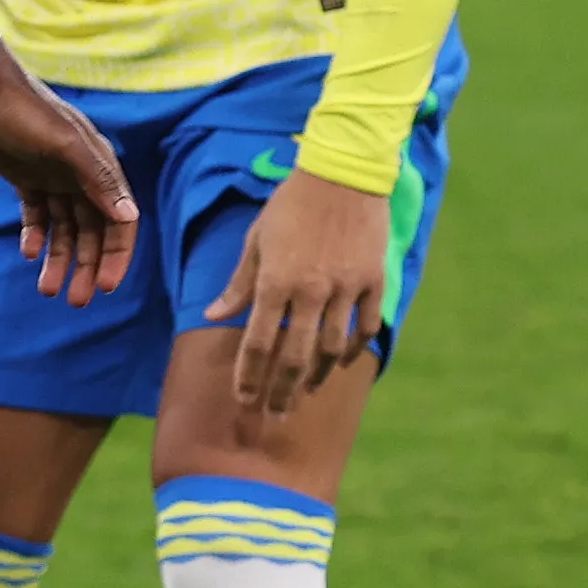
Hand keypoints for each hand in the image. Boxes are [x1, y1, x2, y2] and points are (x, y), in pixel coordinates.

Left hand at [0, 51, 138, 306]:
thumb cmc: (23, 110)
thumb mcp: (63, 143)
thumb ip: (98, 178)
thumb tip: (130, 216)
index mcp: (99, 166)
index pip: (119, 221)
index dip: (116, 256)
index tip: (107, 287)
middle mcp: (81, 175)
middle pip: (92, 232)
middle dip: (88, 267)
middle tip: (76, 302)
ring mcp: (54, 177)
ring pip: (65, 230)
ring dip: (61, 259)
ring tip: (47, 289)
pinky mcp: (26, 178)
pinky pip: (37, 216)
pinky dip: (35, 236)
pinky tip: (28, 253)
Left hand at [206, 165, 398, 412]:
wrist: (343, 171)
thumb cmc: (291, 204)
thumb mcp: (256, 239)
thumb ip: (238, 284)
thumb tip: (213, 316)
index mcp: (275, 281)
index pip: (258, 343)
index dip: (249, 377)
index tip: (244, 401)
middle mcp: (311, 291)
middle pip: (295, 357)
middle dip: (282, 393)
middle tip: (275, 415)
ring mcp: (347, 288)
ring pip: (334, 349)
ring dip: (318, 377)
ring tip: (306, 391)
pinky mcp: (374, 281)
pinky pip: (366, 327)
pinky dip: (354, 349)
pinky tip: (343, 361)